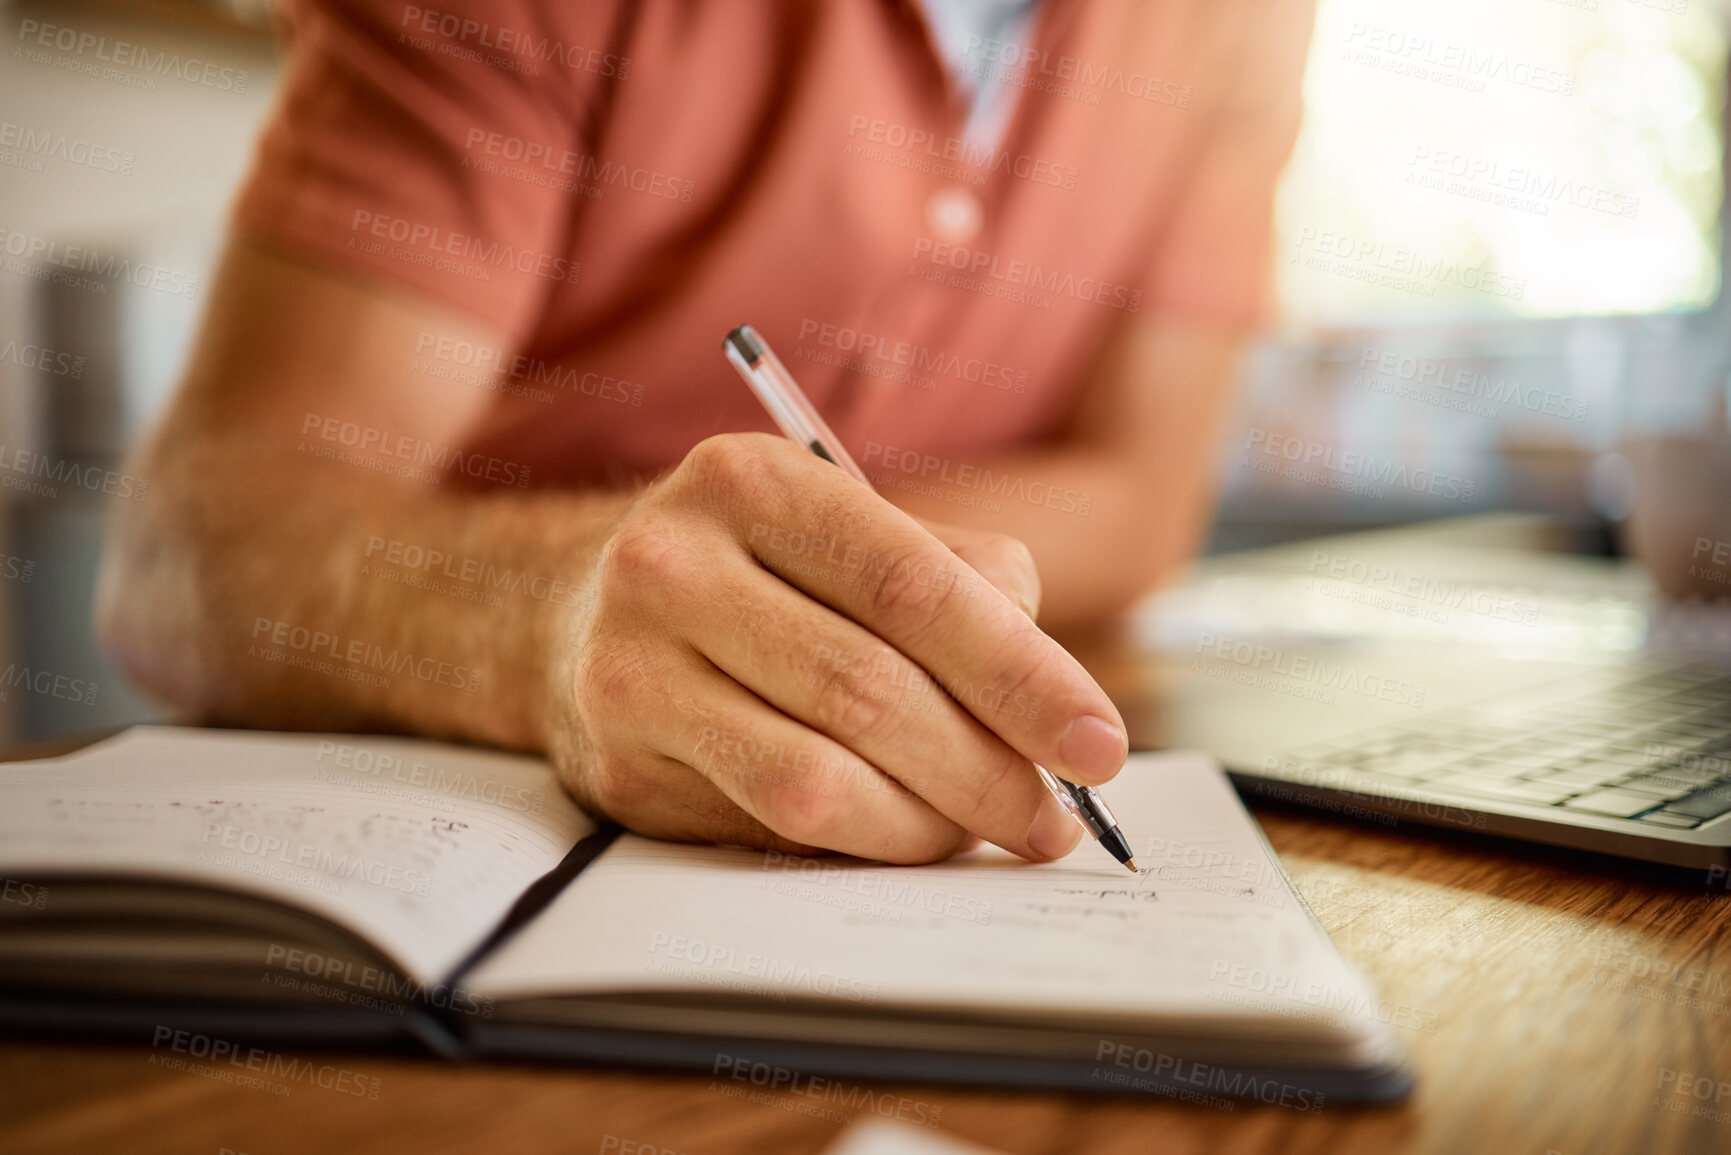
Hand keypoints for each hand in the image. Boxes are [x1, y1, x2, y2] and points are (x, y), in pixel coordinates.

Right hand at [547, 433, 1128, 863]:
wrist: (575, 614)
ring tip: (989, 827)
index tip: (1098, 743)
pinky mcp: (619, 766)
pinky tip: (905, 831)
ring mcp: (631, 669)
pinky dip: (865, 841)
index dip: (1021, 673)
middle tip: (1054, 816)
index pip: (912, 586)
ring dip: (930, 822)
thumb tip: (1052, 699)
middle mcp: (673, 563)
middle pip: (869, 690)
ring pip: (818, 778)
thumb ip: (961, 581)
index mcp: (752, 482)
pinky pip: (770, 824)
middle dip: (988, 769)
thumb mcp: (845, 531)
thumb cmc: (755, 574)